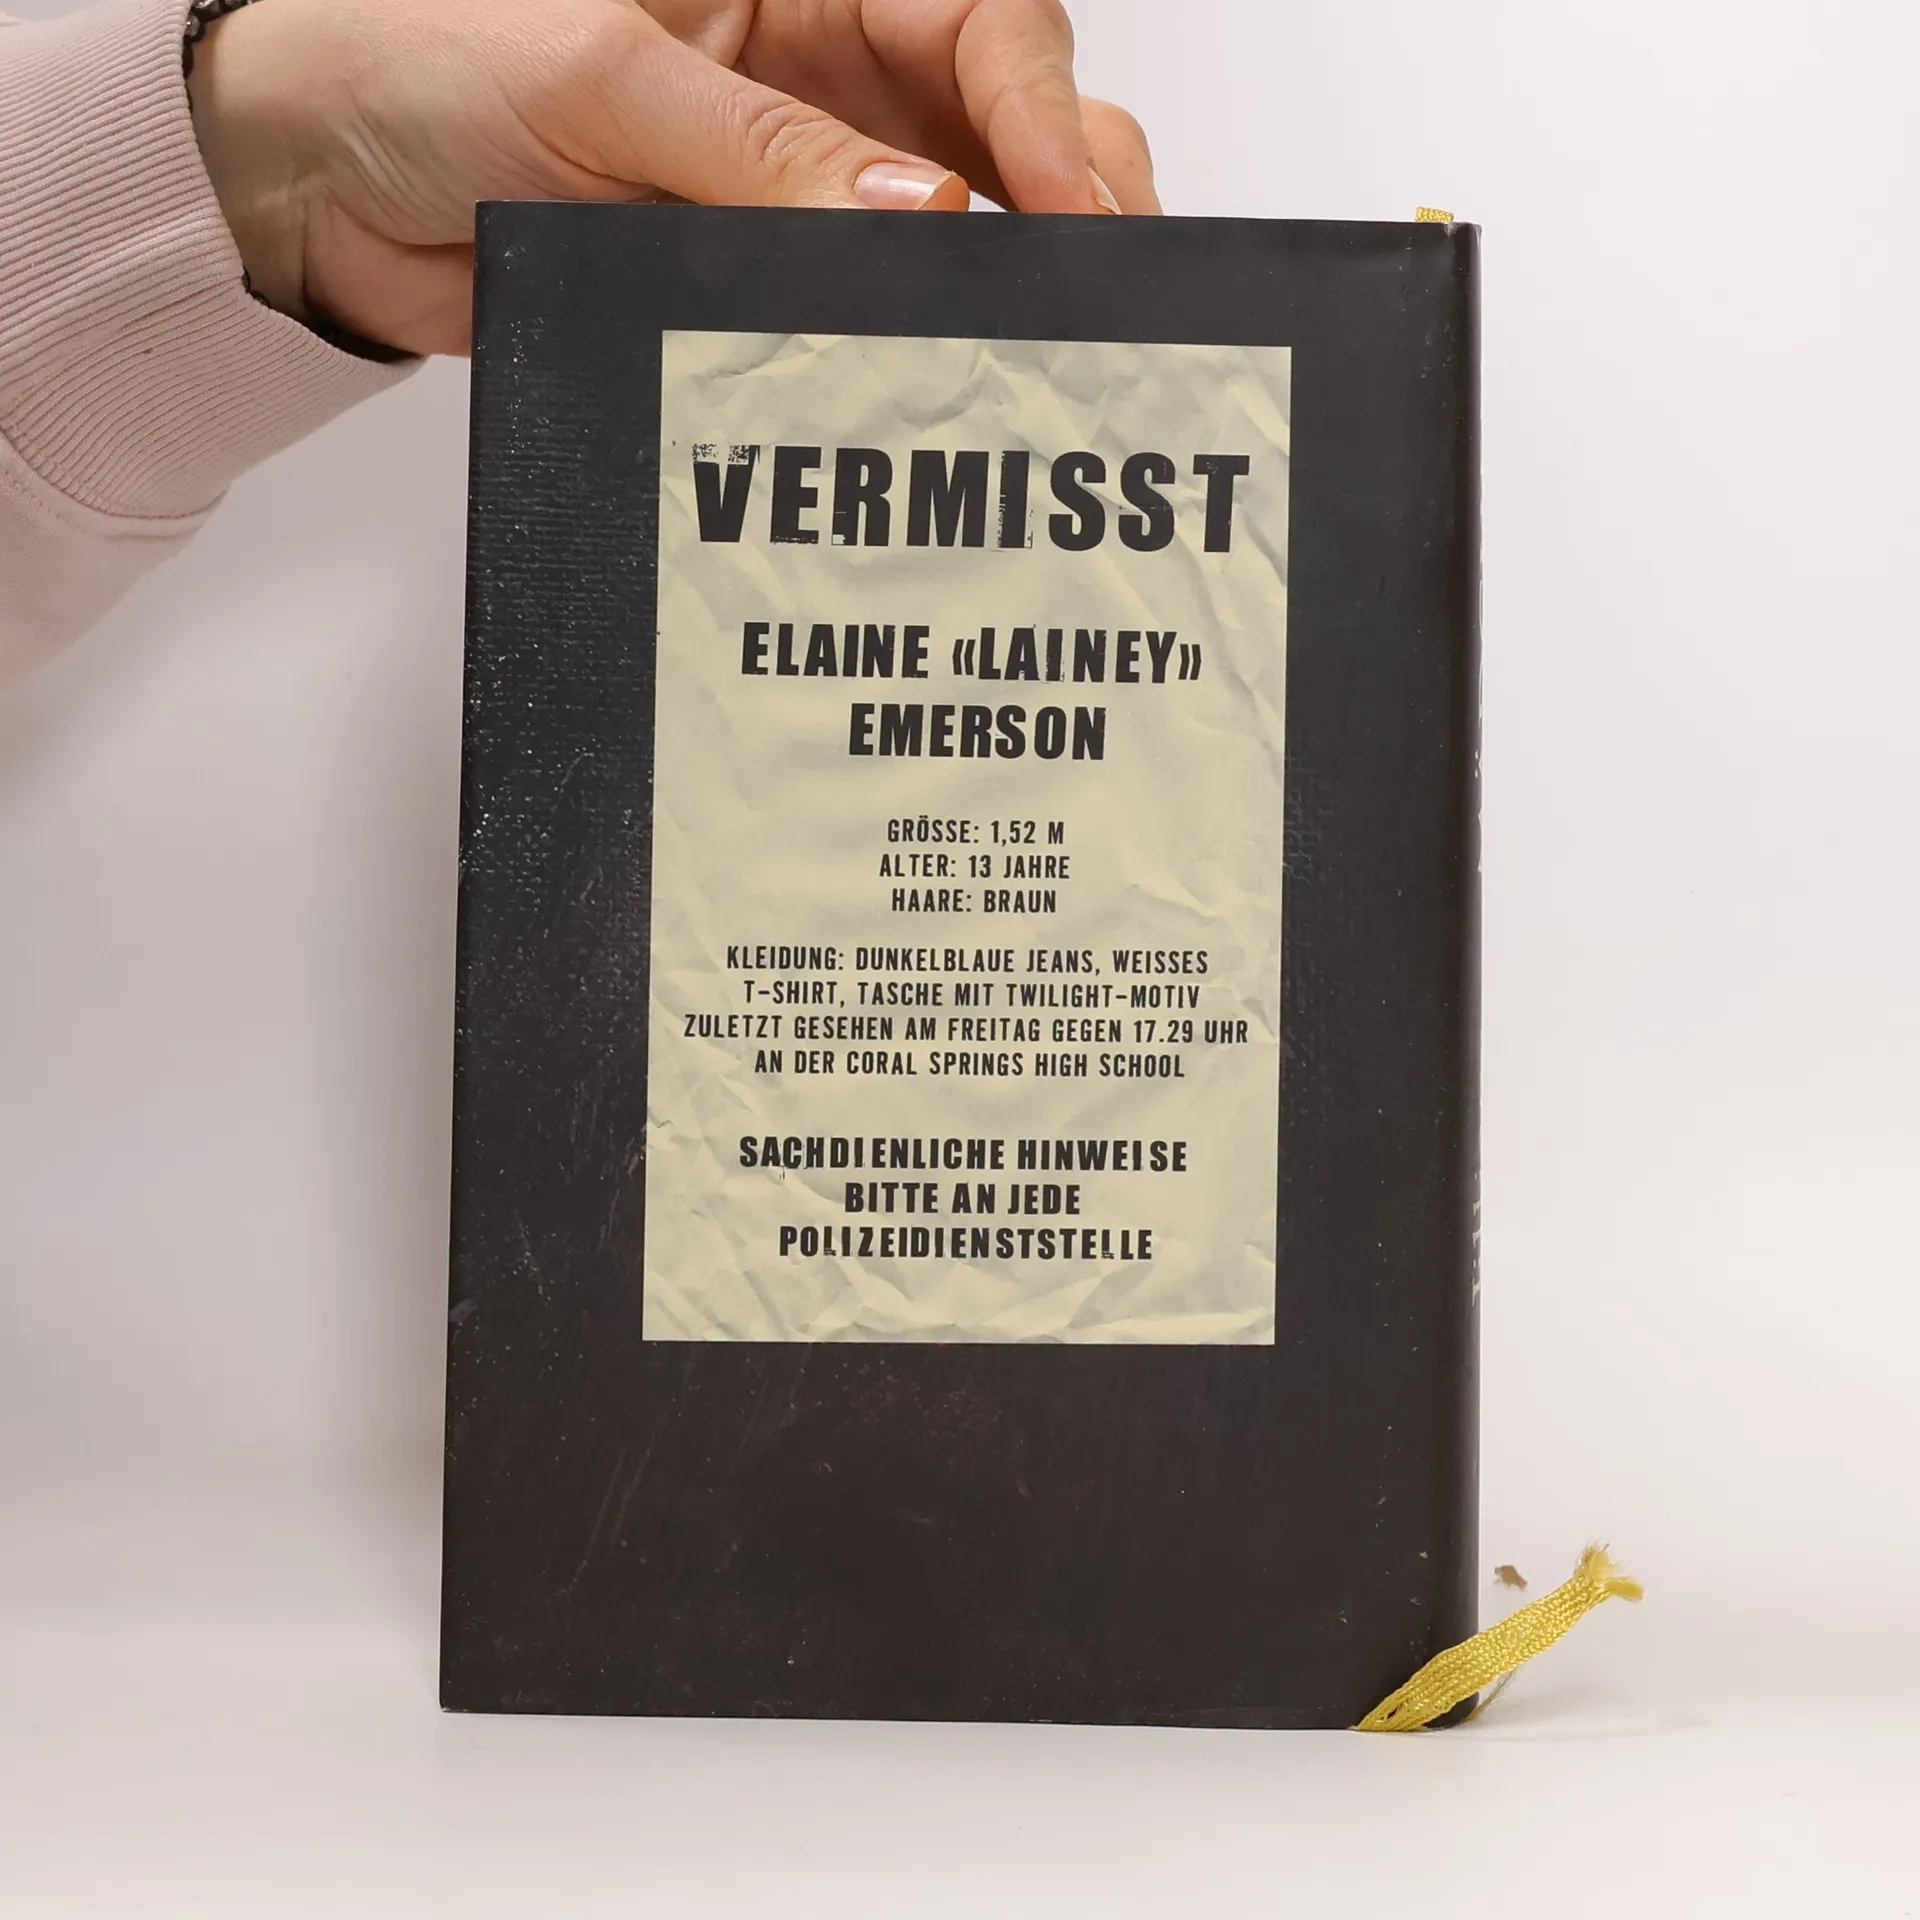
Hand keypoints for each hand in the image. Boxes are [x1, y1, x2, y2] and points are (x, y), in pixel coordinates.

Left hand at [186, 0, 1157, 357]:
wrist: (322, 183)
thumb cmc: (425, 63)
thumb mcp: (608, 81)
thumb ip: (768, 154)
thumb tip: (924, 219)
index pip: (975, 18)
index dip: (1042, 101)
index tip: (1066, 198)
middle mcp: (822, 75)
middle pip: (1005, 114)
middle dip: (1071, 184)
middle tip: (1097, 279)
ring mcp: (804, 183)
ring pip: (965, 220)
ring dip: (1017, 275)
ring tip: (1050, 343)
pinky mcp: (765, 273)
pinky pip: (873, 309)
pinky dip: (923, 345)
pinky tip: (957, 379)